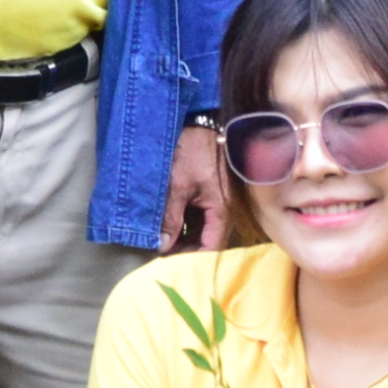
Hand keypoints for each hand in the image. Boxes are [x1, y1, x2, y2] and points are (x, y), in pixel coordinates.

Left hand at [160, 121, 227, 251]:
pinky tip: (169, 229)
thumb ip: (171, 218)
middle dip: (187, 252)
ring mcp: (218, 202)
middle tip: (162, 258)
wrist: (200, 120)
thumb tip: (163, 246)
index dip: (192, 261)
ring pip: (204, 230)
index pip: (211, 248)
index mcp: (222, 210)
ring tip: (162, 245)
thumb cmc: (192, 150)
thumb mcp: (177, 185)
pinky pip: (201, 217)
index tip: (171, 267)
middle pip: (208, 241)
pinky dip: (187, 225)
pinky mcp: (211, 194)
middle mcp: (225, 209)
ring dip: (185, 239)